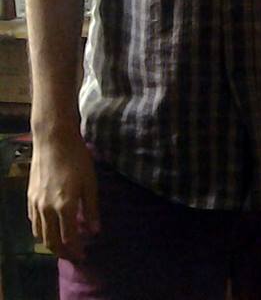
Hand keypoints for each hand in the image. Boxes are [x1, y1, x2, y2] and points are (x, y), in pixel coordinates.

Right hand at [27, 131, 98, 259]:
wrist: (53, 141)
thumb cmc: (77, 158)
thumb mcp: (90, 182)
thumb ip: (91, 208)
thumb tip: (95, 231)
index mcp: (64, 206)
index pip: (69, 238)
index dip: (76, 250)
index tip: (83, 255)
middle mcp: (47, 209)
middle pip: (51, 241)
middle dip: (62, 252)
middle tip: (73, 256)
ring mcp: (35, 204)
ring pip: (39, 234)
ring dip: (50, 244)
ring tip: (62, 246)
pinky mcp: (29, 198)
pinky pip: (33, 222)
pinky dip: (40, 231)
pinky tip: (49, 229)